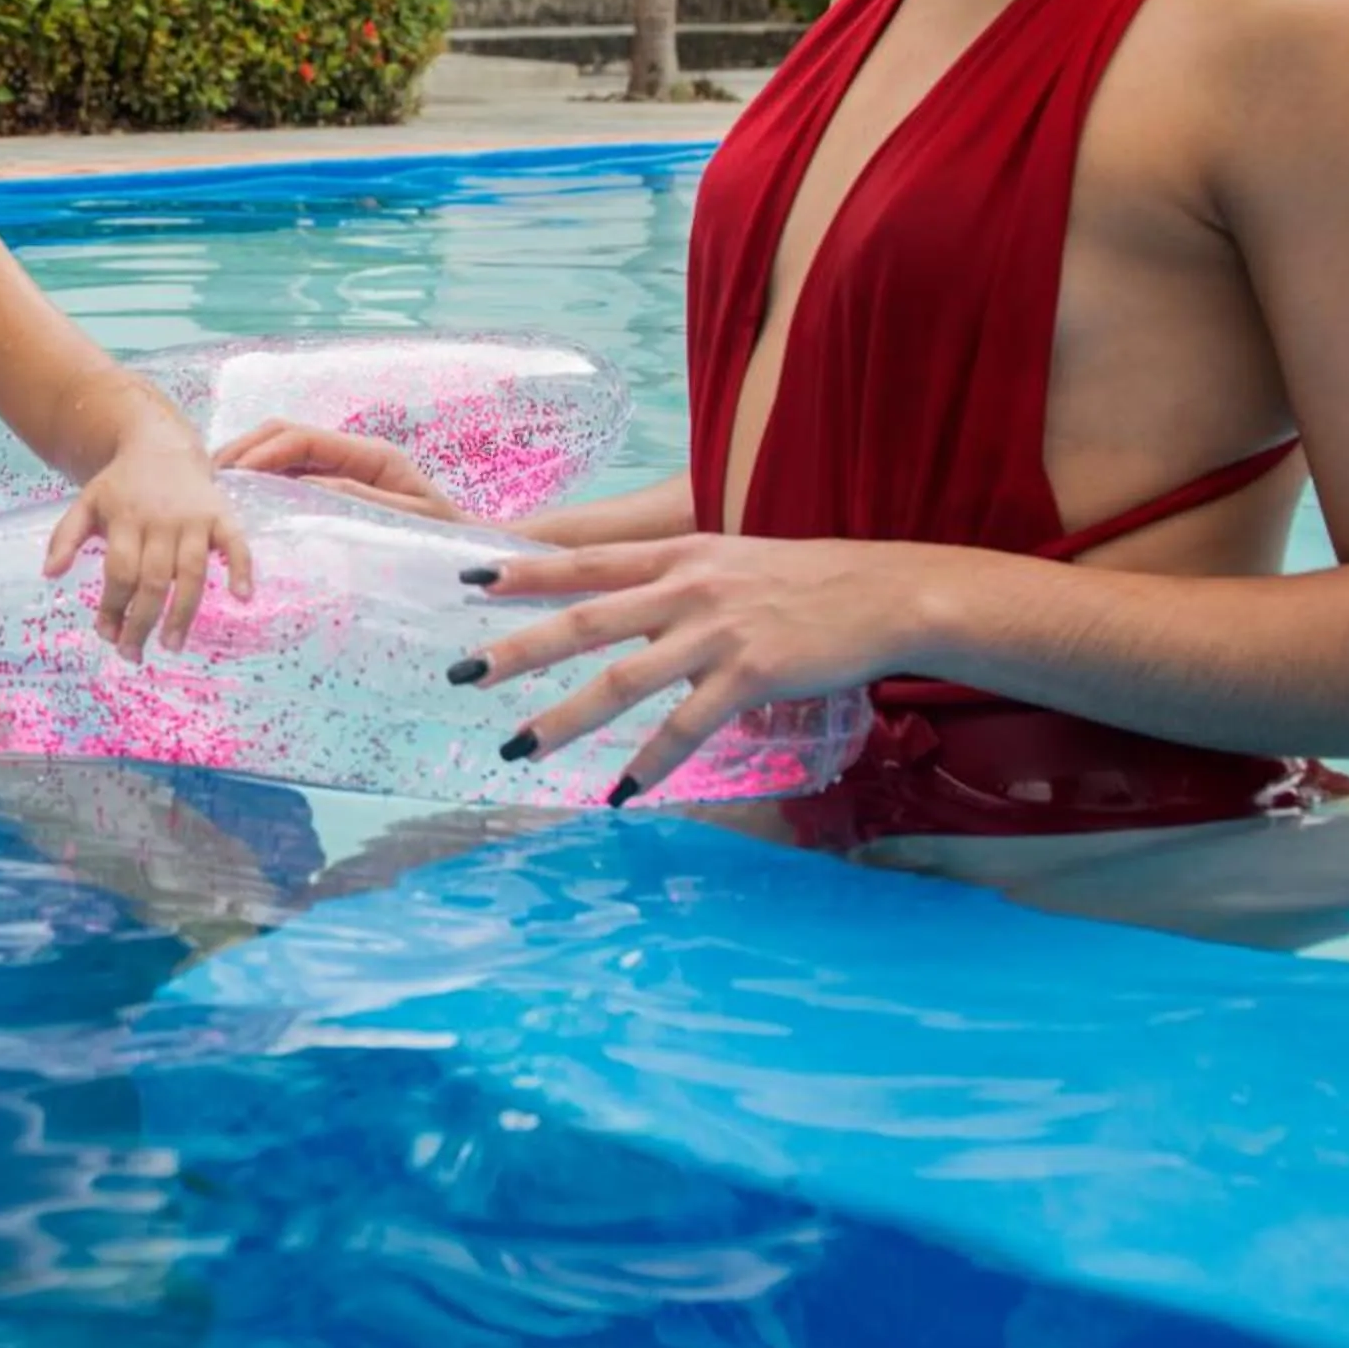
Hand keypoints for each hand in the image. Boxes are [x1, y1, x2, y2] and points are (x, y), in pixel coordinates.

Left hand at [44, 437, 255, 660]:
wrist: (161, 444)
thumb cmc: (122, 485)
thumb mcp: (86, 503)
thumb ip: (65, 536)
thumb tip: (49, 574)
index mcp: (126, 518)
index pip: (120, 572)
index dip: (113, 607)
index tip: (107, 636)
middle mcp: (161, 520)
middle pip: (153, 579)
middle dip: (142, 622)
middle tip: (134, 654)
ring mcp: (194, 519)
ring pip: (191, 572)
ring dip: (183, 612)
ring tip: (172, 645)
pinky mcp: (221, 514)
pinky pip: (235, 543)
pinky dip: (241, 568)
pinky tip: (242, 596)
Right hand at [212, 418, 463, 524]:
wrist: (467, 548)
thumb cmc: (443, 539)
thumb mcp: (407, 522)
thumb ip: (361, 501)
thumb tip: (311, 487)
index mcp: (371, 455)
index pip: (304, 439)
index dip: (264, 452)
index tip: (234, 475)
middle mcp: (354, 454)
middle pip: (286, 434)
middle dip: (246, 449)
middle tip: (210, 477)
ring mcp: (343, 467)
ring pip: (283, 451)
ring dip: (248, 462)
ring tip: (216, 486)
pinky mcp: (338, 485)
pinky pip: (292, 475)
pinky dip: (263, 481)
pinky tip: (242, 499)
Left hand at [458, 534, 934, 802]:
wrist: (886, 593)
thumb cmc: (807, 581)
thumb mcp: (730, 562)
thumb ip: (676, 581)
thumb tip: (628, 612)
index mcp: (677, 555)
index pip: (586, 562)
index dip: (525, 570)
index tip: (468, 580)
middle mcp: (686, 587)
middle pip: (583, 619)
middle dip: (518, 649)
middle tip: (462, 673)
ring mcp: (716, 632)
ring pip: (621, 679)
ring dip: (564, 717)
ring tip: (517, 747)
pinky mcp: (749, 674)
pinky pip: (684, 727)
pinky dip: (648, 762)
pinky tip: (619, 792)